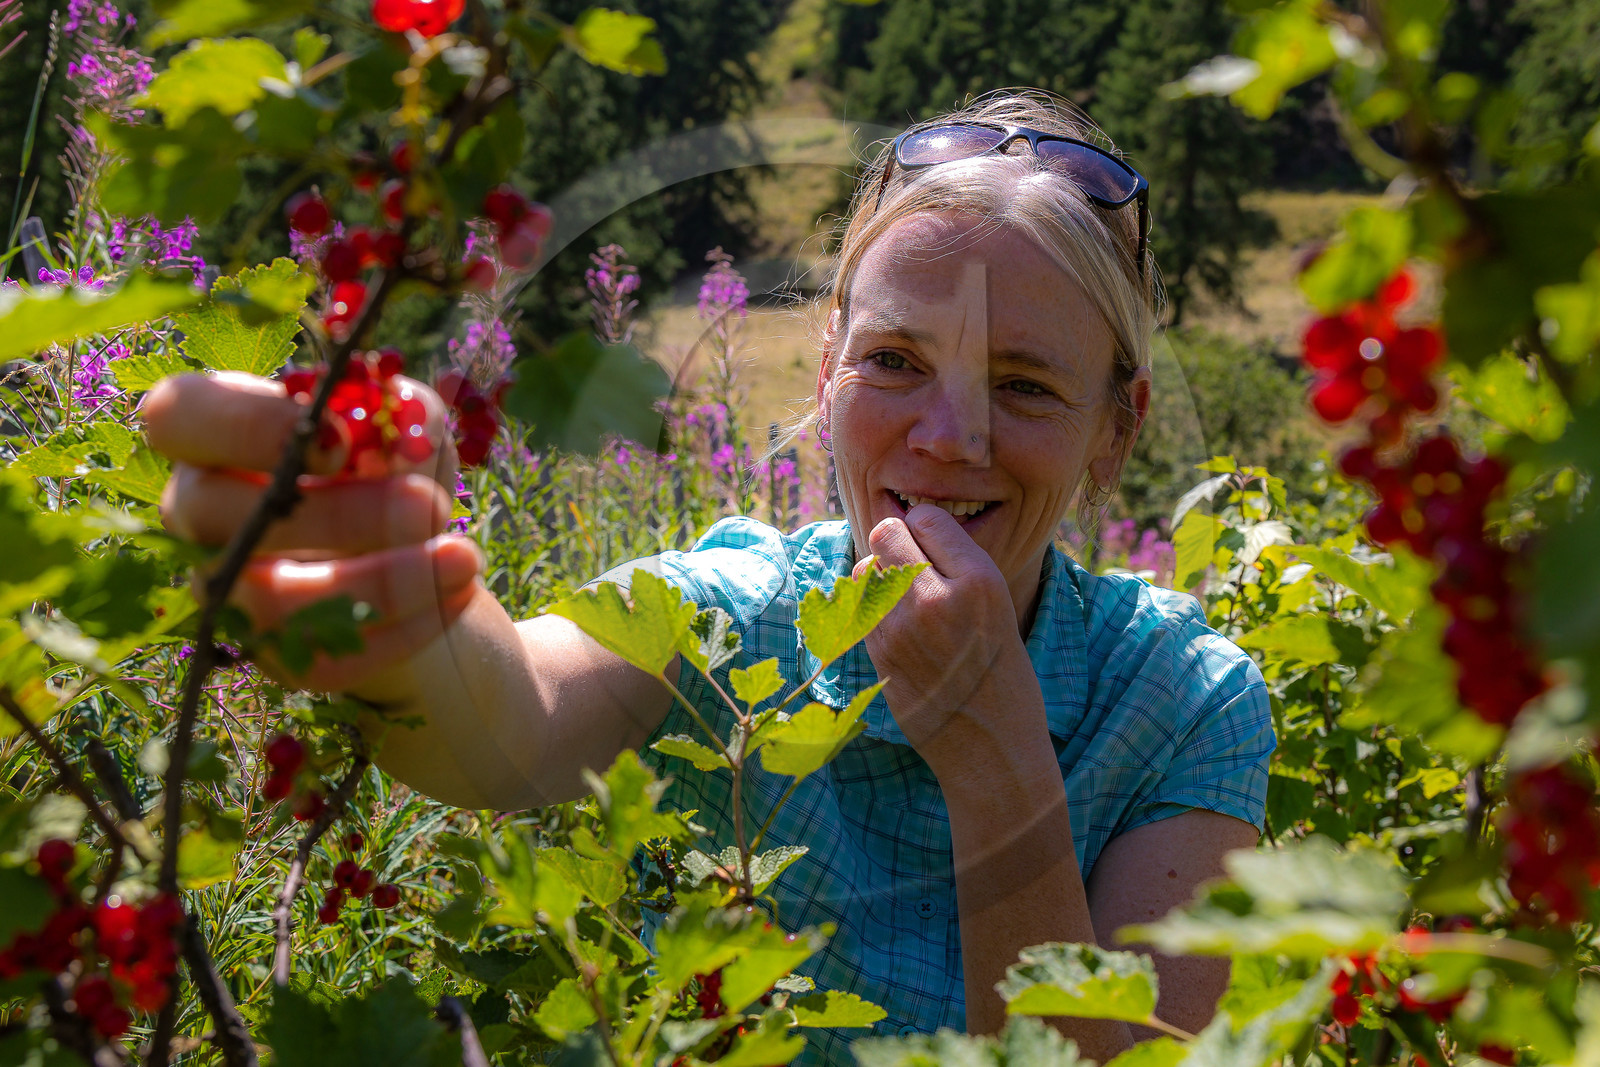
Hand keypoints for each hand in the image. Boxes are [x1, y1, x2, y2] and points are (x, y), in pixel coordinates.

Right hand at [142, 371, 482, 691]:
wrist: (425, 562)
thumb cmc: (401, 469)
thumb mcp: (413, 427)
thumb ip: (402, 418)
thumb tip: (392, 447)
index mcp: (216, 435)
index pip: (177, 415)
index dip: (247, 425)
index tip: (342, 440)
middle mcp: (197, 513)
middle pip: (212, 512)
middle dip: (333, 513)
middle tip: (430, 507)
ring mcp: (224, 590)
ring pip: (267, 600)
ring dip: (380, 582)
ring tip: (463, 558)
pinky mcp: (270, 655)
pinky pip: (319, 658)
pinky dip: (401, 628)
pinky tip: (458, 595)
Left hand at [853, 504, 1047, 778]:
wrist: (991, 747)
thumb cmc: (1003, 676)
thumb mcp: (1001, 608)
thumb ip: (958, 567)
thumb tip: (910, 527)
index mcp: (980, 582)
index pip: (927, 517)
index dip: (928, 529)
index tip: (936, 547)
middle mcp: (937, 598)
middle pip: (886, 533)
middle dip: (894, 543)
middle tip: (911, 566)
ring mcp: (901, 628)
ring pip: (863, 569)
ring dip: (877, 577)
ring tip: (904, 599)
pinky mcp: (877, 654)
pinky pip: (858, 607)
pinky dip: (871, 608)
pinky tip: (897, 627)